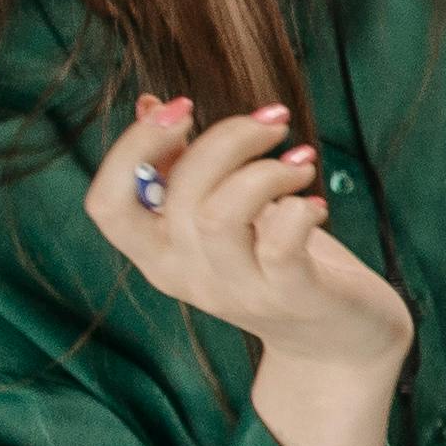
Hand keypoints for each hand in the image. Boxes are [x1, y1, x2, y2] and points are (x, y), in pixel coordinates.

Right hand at [86, 95, 412, 445]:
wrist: (338, 342)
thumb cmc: (276, 263)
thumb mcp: (223, 216)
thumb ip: (182, 168)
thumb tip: (150, 103)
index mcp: (159, 254)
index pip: (107, 204)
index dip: (132, 147)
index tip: (182, 107)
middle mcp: (188, 277)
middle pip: (179, 196)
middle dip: (227, 138)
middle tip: (275, 121)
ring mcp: (239, 292)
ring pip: (220, 217)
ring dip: (265, 172)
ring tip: (301, 162)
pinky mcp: (292, 298)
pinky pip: (280, 246)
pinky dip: (298, 209)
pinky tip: (315, 202)